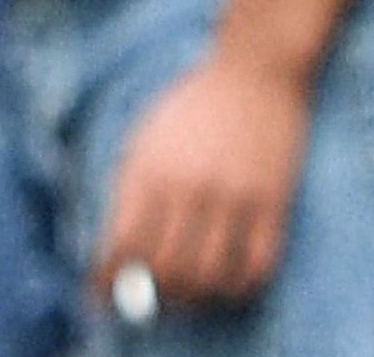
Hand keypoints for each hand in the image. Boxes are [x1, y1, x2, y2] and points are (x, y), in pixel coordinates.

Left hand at [91, 46, 310, 313]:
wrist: (253, 73)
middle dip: (148, 295)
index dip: (107, 278)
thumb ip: (128, 188)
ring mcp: (233, 197)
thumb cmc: (189, 107)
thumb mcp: (142, 138)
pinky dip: (238, 286)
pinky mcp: (274, 203)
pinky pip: (256, 266)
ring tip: (183, 298)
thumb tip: (116, 247)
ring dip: (192, 298)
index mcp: (146, 168)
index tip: (99, 295)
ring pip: (209, 275)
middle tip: (145, 302)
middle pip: (164, 268)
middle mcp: (187, 187)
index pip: (120, 242)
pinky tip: (226, 284)